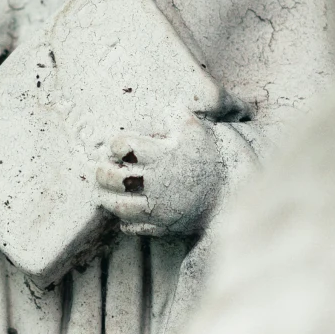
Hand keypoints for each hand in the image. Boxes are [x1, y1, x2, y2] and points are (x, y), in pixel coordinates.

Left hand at [96, 116, 224, 238]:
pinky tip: (126, 212)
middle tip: (103, 168)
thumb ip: (172, 115)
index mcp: (162, 156)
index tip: (119, 145)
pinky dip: (125, 222)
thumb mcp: (194, 128)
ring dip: (108, 198)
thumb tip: (156, 105)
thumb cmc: (209, 155)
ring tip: (106, 191)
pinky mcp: (163, 226)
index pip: (125, 147)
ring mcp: (159, 207)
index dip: (117, 144)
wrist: (231, 189)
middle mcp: (158, 183)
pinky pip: (134, 228)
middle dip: (103, 172)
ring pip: (120, 206)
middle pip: (116, 179)